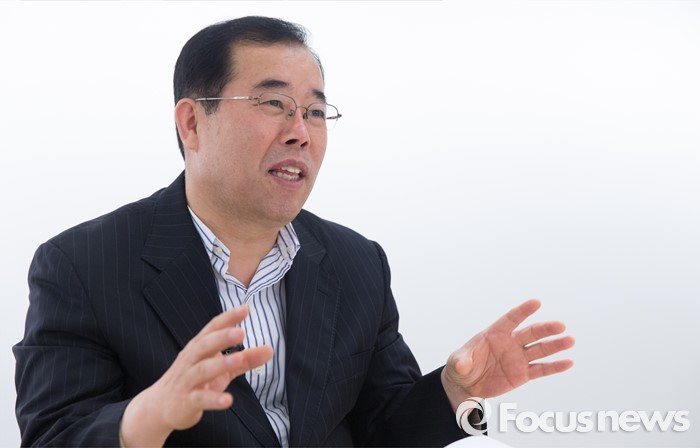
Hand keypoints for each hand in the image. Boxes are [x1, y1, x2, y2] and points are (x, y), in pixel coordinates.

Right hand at [120, 305, 272, 446]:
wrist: (160, 407)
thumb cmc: (196, 381)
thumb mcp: (221, 368)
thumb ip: (245, 359)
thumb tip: (270, 350)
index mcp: (199, 347)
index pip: (213, 328)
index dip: (228, 318)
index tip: (245, 308)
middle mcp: (191, 360)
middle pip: (205, 345)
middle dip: (222, 337)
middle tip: (241, 332)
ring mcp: (187, 380)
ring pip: (203, 370)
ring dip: (221, 364)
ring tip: (239, 358)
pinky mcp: (186, 401)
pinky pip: (200, 399)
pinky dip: (214, 399)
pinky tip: (228, 400)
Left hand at [441, 299, 574, 409]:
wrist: (467, 385)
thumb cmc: (462, 367)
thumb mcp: (457, 363)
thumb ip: (461, 361)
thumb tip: (462, 364)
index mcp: (494, 334)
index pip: (511, 319)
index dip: (523, 311)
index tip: (536, 302)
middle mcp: (510, 343)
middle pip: (531, 333)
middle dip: (545, 329)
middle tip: (560, 325)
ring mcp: (518, 358)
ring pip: (540, 350)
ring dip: (555, 345)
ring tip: (570, 340)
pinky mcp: (522, 374)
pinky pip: (541, 370)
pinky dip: (555, 366)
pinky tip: (568, 362)